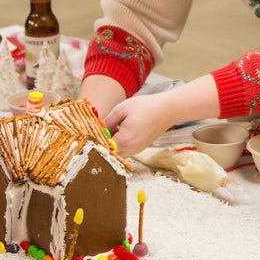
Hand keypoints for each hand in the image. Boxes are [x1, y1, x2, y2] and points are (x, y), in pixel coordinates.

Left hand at [105, 75, 220, 157]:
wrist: (168, 109)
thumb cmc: (146, 106)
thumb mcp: (122, 109)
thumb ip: (107, 121)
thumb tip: (97, 129)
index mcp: (125, 140)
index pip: (103, 148)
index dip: (95, 141)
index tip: (91, 133)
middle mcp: (131, 149)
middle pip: (109, 152)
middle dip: (103, 142)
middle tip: (99, 129)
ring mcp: (137, 149)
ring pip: (117, 152)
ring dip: (111, 142)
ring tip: (113, 127)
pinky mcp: (141, 147)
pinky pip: (125, 149)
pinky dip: (120, 142)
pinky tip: (122, 129)